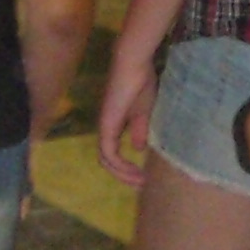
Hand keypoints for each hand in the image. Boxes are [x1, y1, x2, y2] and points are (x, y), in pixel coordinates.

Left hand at [95, 34, 158, 188]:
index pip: (113, 153)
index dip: (125, 167)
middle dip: (124, 176)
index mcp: (114, 125)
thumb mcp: (145, 112)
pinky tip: (136, 169)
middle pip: (108, 161)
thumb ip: (140, 129)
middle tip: (142, 184)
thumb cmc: (140, 82)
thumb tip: (138, 148)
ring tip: (140, 181)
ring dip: (122, 174)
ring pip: (106, 160)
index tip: (144, 176)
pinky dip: (120, 165)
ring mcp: (104, 127)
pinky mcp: (107, 125)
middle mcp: (106, 128)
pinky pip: (108, 153)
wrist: (134, 64)